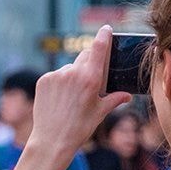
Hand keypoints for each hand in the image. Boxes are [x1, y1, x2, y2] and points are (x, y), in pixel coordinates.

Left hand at [32, 26, 132, 159]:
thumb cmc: (79, 128)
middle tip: (90, 79)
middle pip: (84, 56)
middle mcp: (73, 73)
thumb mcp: (100, 113)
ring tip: (72, 97)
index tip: (106, 28)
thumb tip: (127, 95)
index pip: (98, 48)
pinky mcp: (43, 80)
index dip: (103, 35)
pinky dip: (59, 83)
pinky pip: (55, 76)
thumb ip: (114, 99)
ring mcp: (56, 76)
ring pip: (69, 68)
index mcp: (90, 79)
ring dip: (73, 76)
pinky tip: (60, 99)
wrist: (52, 141)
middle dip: (90, 63)